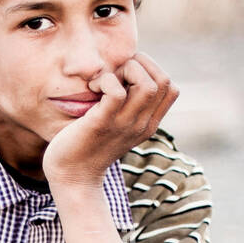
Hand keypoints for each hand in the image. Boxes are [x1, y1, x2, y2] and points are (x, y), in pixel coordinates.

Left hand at [42, 54, 178, 186]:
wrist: (72, 177)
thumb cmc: (88, 145)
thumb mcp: (117, 124)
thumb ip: (127, 104)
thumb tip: (124, 71)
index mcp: (149, 124)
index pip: (171, 88)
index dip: (151, 69)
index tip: (126, 74)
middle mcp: (142, 124)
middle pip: (164, 81)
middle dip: (140, 64)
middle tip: (115, 74)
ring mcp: (124, 125)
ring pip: (147, 85)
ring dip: (125, 70)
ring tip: (104, 81)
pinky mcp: (102, 124)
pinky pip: (116, 92)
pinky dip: (105, 80)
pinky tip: (92, 88)